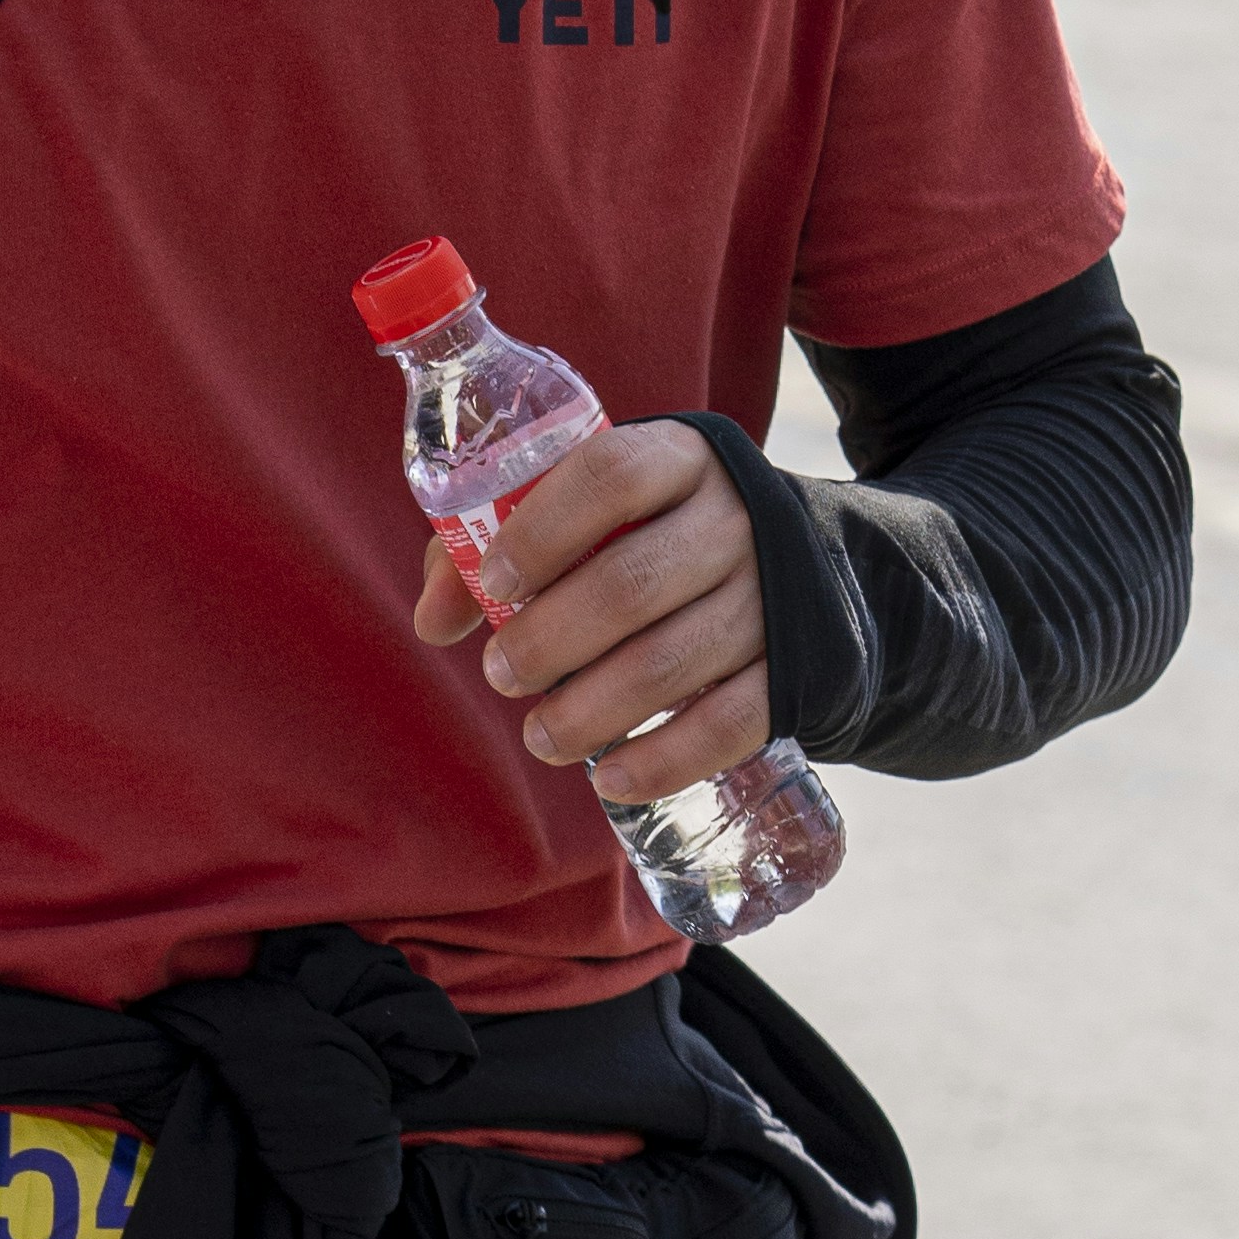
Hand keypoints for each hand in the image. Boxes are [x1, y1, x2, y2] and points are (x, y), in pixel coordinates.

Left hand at [413, 418, 768, 799]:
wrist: (804, 567)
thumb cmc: (656, 533)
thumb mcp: (596, 512)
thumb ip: (499, 543)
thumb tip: (434, 622)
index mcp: (679, 459)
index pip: (612, 474)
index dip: (543, 529)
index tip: (496, 581)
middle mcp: (734, 520)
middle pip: (632, 581)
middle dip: (549, 639)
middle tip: (501, 674)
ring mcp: (772, 598)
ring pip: (672, 662)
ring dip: (591, 711)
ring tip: (540, 736)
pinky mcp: (796, 672)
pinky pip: (730, 724)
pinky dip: (664, 760)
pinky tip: (609, 778)